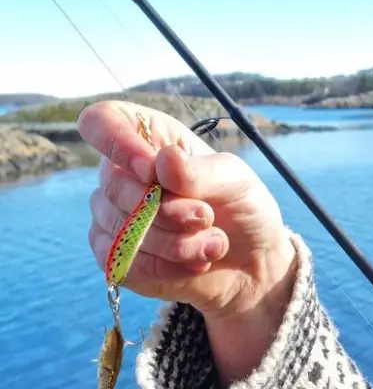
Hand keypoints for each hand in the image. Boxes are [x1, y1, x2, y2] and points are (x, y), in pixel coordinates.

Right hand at [79, 100, 296, 326]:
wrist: (254, 260)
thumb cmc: (241, 207)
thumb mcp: (235, 181)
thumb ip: (199, 172)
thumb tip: (163, 161)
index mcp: (149, 139)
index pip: (101, 121)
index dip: (118, 143)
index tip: (152, 170)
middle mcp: (122, 175)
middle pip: (115, 186)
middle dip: (169, 210)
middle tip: (207, 216)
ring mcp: (114, 217)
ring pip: (123, 231)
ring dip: (177, 244)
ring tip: (214, 243)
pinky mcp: (117, 257)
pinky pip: (126, 264)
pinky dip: (168, 267)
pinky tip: (197, 262)